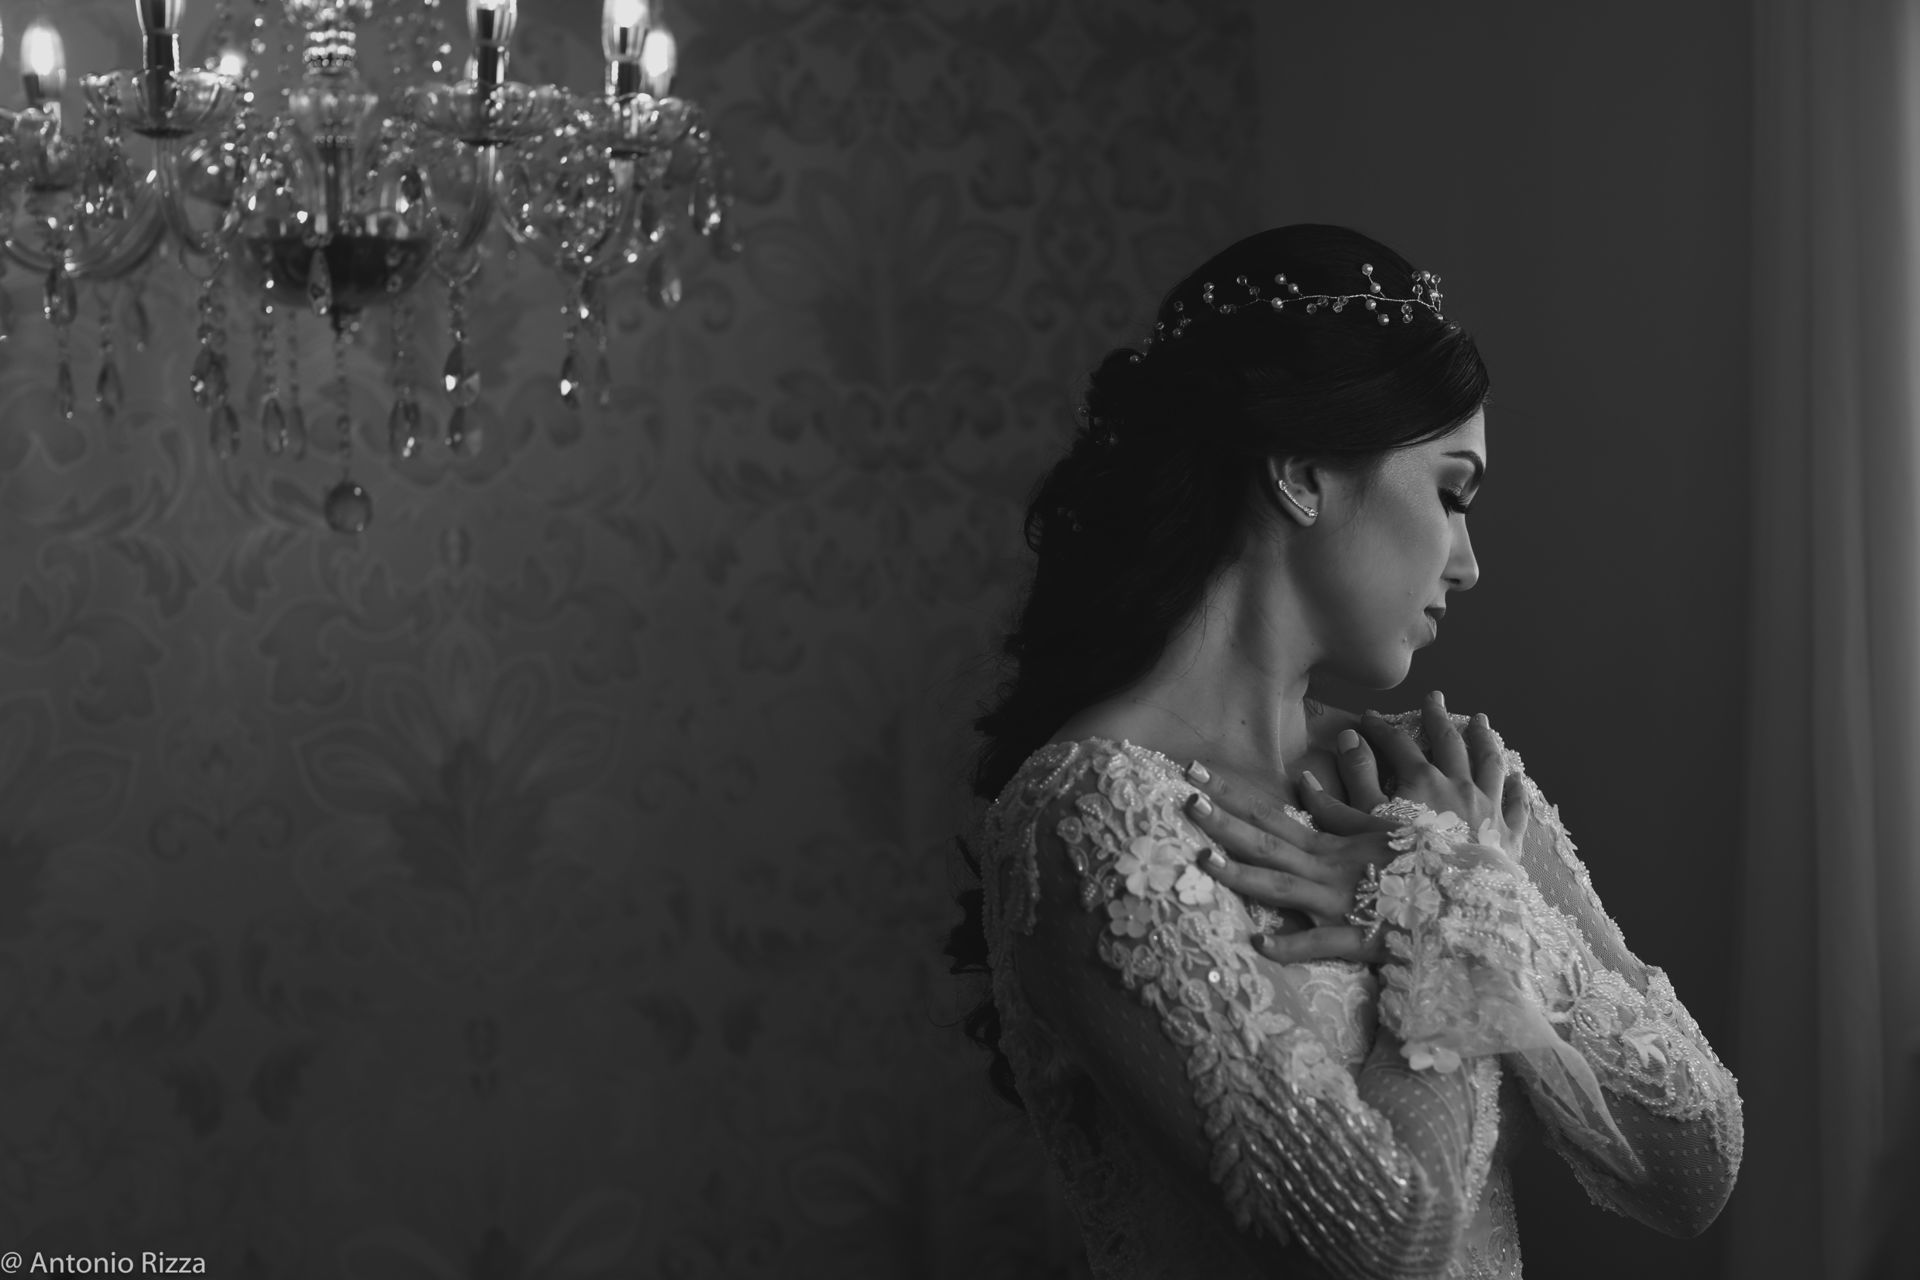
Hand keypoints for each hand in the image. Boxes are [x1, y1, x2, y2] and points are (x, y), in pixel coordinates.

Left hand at [1181, 759, 1407, 964]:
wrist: (1462, 899)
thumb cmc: (1420, 862)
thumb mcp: (1380, 827)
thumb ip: (1337, 807)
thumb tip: (1301, 779)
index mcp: (1329, 844)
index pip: (1270, 814)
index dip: (1232, 794)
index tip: (1195, 773)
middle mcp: (1325, 869)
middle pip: (1264, 844)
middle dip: (1223, 823)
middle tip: (1185, 801)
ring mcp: (1336, 903)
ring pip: (1280, 888)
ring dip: (1242, 875)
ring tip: (1202, 861)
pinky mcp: (1353, 938)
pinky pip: (1318, 943)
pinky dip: (1290, 945)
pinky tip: (1258, 944)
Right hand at [1346, 691, 1530, 856]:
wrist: (1449, 904)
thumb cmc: (1401, 863)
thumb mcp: (1365, 821)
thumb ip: (1356, 777)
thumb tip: (1348, 737)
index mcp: (1423, 780)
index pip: (1398, 744)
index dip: (1380, 728)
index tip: (1368, 717)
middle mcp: (1460, 785)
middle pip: (1449, 742)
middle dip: (1438, 718)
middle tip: (1435, 698)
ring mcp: (1488, 807)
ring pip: (1489, 763)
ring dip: (1484, 739)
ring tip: (1481, 722)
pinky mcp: (1508, 834)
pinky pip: (1515, 805)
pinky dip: (1516, 788)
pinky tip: (1516, 777)